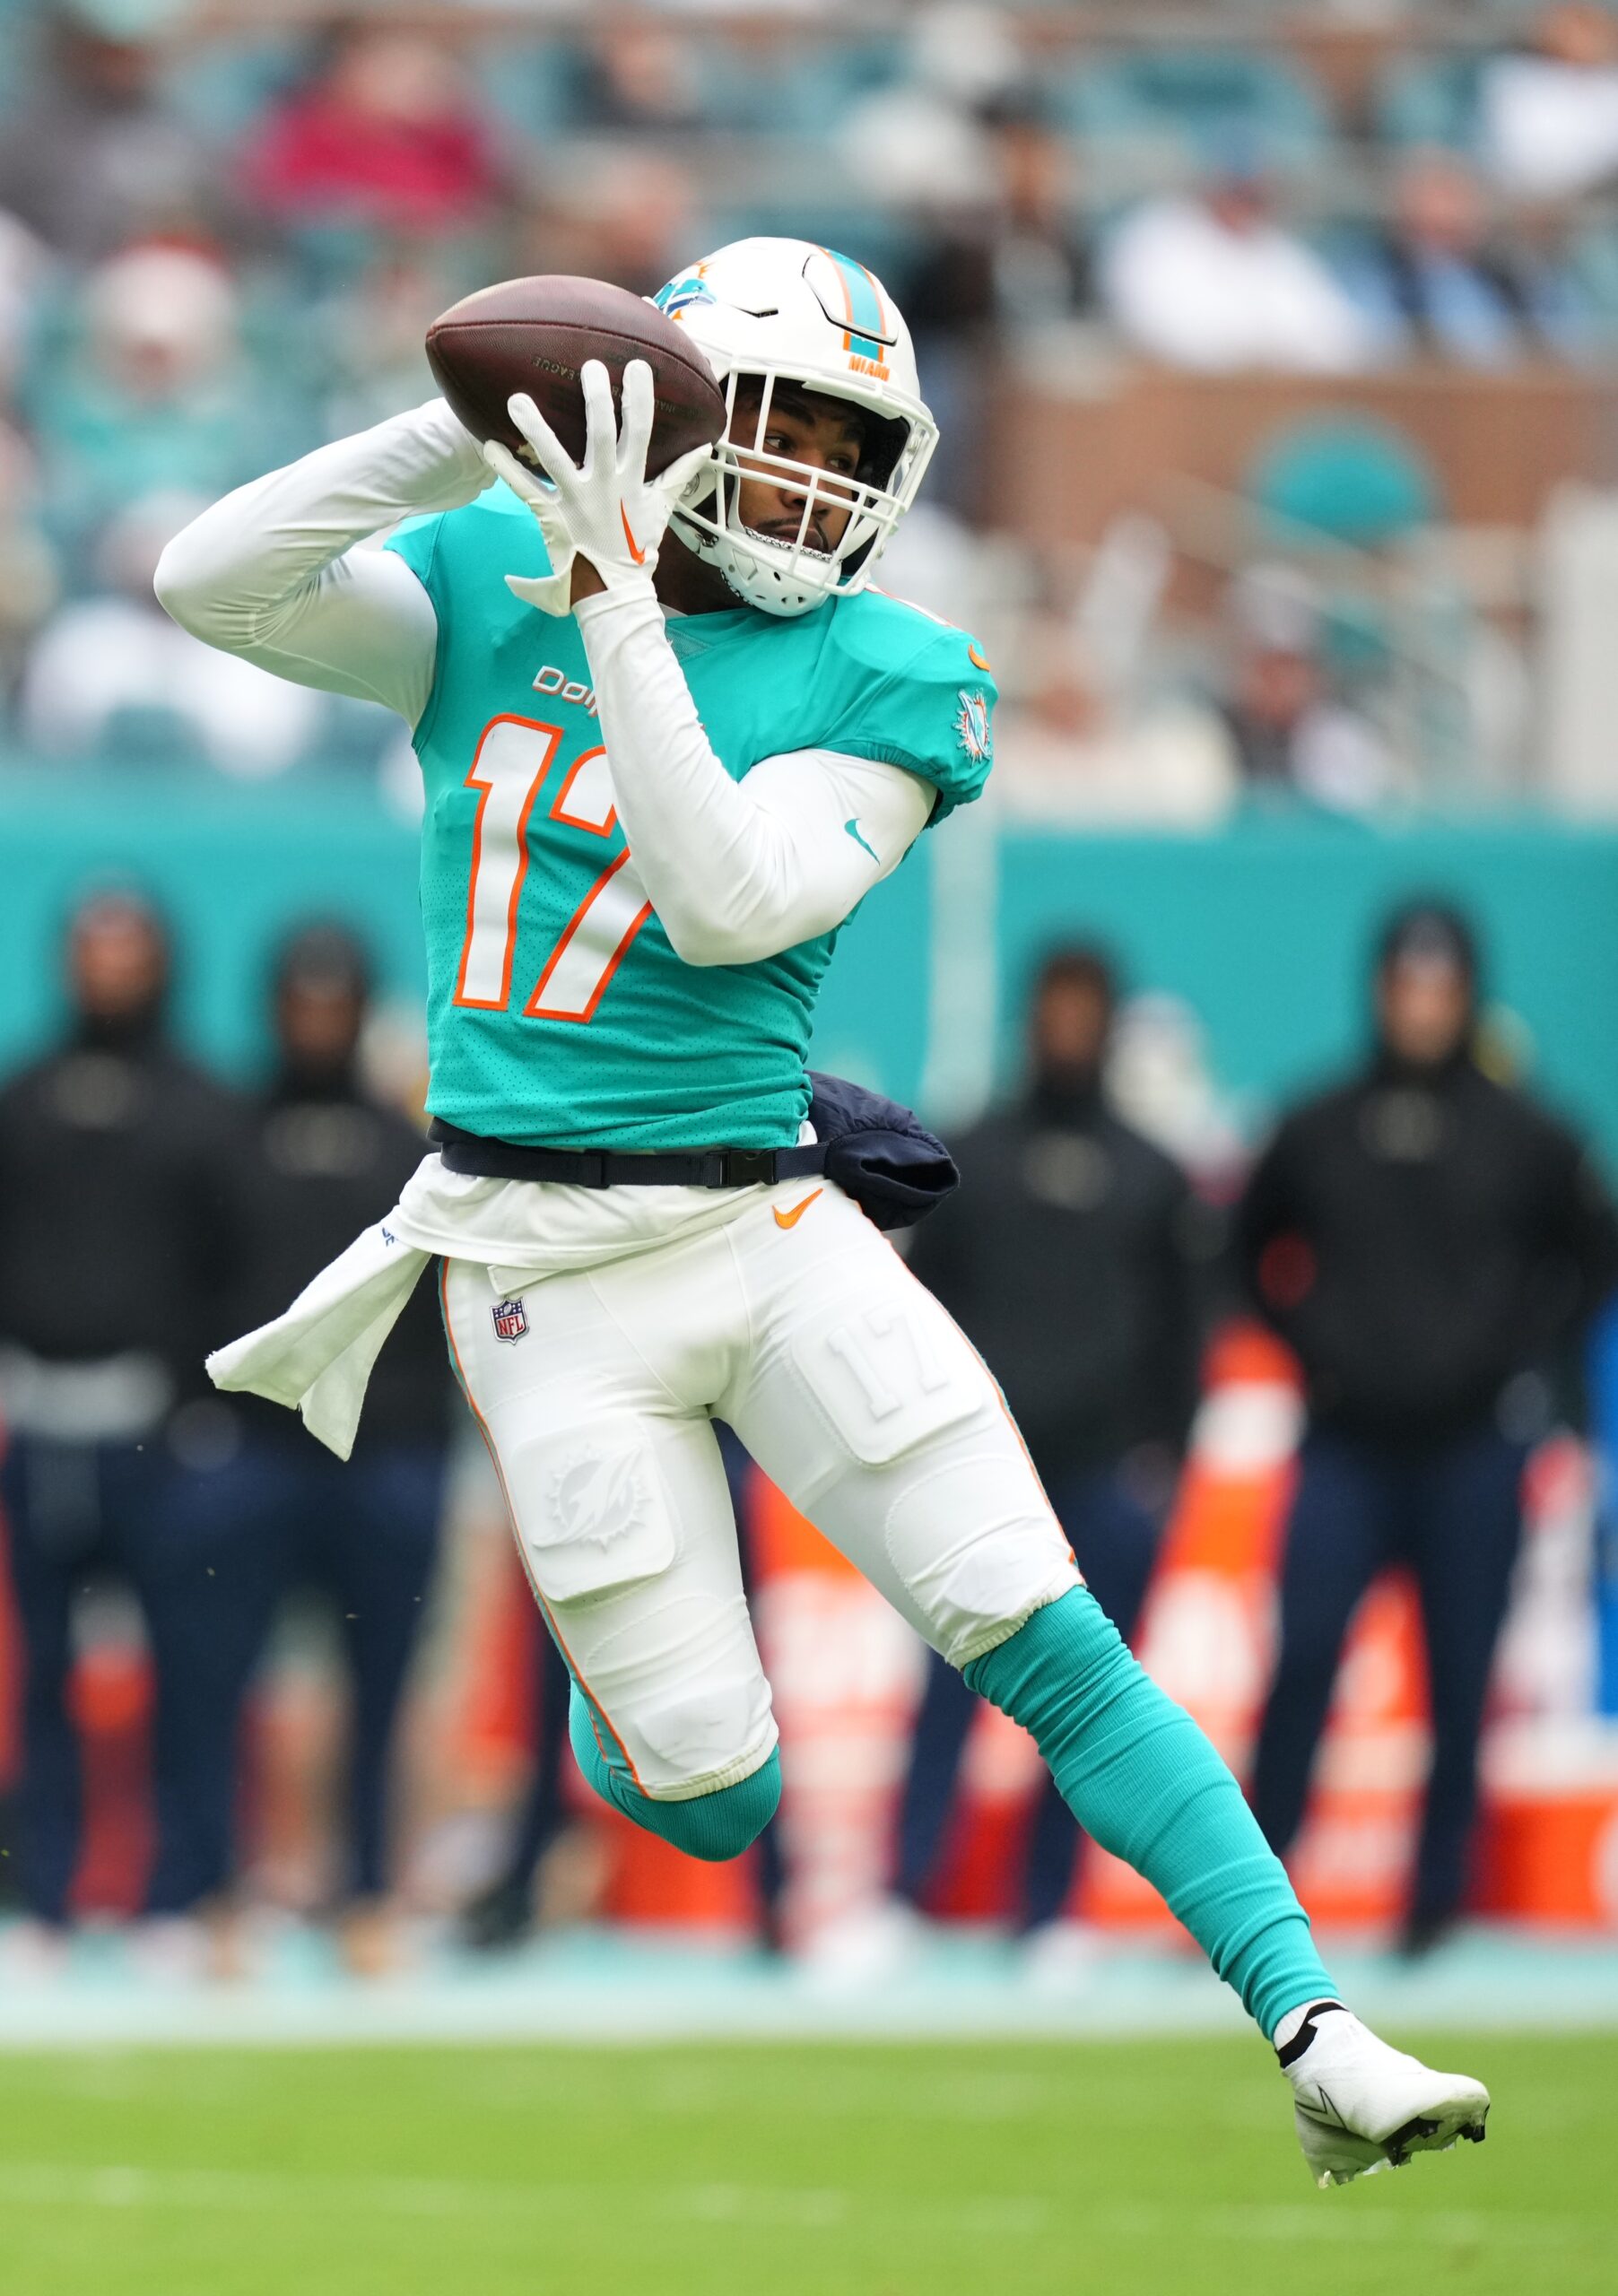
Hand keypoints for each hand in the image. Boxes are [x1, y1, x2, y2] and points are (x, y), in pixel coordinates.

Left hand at [482, 360, 712, 616]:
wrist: (615, 591)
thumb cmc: (636, 550)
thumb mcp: (662, 509)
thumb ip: (678, 474)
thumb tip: (704, 448)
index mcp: (632, 480)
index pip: (642, 431)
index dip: (641, 397)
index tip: (638, 366)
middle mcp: (606, 485)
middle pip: (603, 434)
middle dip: (597, 398)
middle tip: (589, 366)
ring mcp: (578, 500)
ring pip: (554, 457)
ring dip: (535, 427)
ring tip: (517, 399)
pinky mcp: (553, 516)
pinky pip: (525, 489)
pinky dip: (507, 468)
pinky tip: (490, 445)